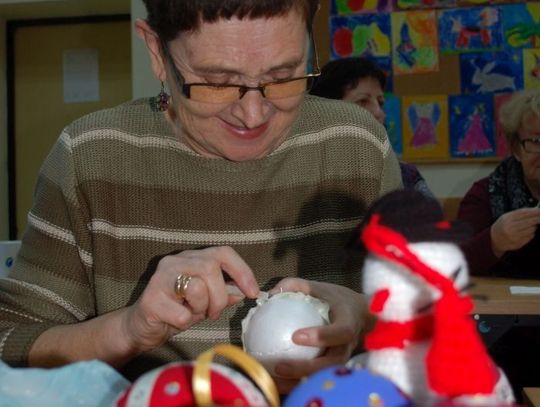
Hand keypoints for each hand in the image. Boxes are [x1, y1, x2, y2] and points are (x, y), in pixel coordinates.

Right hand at [121, 246, 258, 353]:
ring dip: (202, 309)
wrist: (140, 327)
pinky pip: (182, 313)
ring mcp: (160, 278)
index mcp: (191, 258)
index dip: (242, 270)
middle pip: (211, 268)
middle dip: (219, 297)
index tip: (252, 292)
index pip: (223, 252)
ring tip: (192, 314)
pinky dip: (185, 322)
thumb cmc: (175, 310)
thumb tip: (244, 291)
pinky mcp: (151, 299)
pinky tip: (176, 321)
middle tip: (213, 313)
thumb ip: (223, 293)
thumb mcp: (205, 301)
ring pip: (197, 288)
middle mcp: (175, 261)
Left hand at [267, 278, 367, 393]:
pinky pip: (318, 378)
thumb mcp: (320, 288)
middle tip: (280, 366)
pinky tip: (278, 382)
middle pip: (332, 362)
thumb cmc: (337, 299)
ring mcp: (343, 359)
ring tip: (275, 378)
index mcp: (349, 322)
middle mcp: (348, 345)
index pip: (340, 332)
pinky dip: (299, 382)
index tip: (295, 336)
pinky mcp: (335, 367)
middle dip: (307, 368)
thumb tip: (271, 293)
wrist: (361, 315)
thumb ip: (297, 286)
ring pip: (324, 375)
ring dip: (301, 380)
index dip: (321, 336)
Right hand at [490, 207, 539, 256]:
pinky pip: (530, 236)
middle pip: (529, 221)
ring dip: (534, 226)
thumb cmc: (502, 225)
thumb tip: (534, 209)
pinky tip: (526, 232)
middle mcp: (510, 228)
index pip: (524, 214)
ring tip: (530, 225)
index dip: (535, 212)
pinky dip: (531, 233)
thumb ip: (520, 213)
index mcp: (507, 219)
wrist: (494, 239)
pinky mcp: (518, 243)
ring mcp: (514, 236)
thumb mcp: (507, 216)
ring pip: (531, 229)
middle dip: (538, 218)